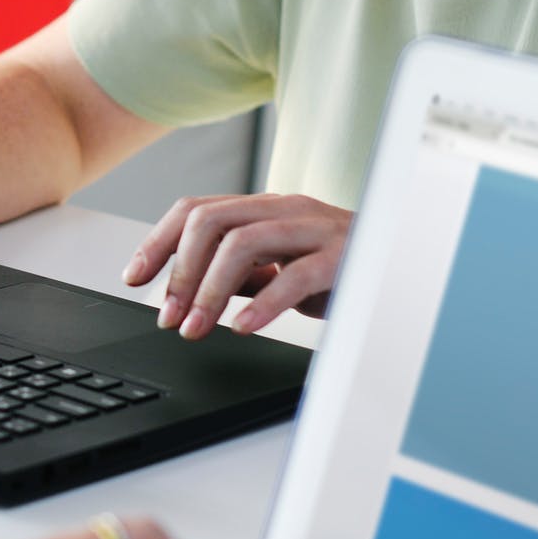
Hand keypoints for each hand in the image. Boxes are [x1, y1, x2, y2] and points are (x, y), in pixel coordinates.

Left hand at [122, 194, 354, 337]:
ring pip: (243, 242)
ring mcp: (314, 229)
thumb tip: (189, 293)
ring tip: (196, 329)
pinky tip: (244, 327)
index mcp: (265, 209)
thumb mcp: (281, 270)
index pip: (196, 210)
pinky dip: (263, 304)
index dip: (158, 242)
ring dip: (209, 290)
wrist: (404, 269)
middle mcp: (286, 209)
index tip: (133, 278)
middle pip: (210, 221)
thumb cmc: (342, 270)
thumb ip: (241, 274)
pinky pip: (295, 275)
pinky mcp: (341, 258)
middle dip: (180, 271)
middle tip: (168, 317)